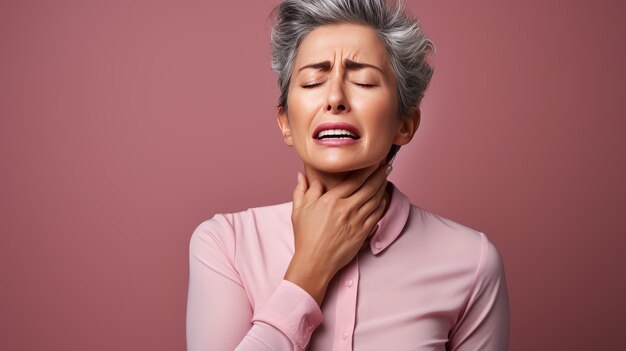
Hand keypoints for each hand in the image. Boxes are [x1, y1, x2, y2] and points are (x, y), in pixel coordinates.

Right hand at [284, 160, 391, 304]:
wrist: (314, 261)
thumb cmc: (305, 237)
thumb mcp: (299, 210)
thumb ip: (303, 190)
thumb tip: (302, 175)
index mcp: (331, 200)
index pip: (354, 179)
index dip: (367, 168)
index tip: (374, 160)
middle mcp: (346, 208)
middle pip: (369, 187)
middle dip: (380, 174)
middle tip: (386, 164)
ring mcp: (356, 221)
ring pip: (375, 199)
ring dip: (382, 187)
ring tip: (386, 178)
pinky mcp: (362, 233)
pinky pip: (376, 215)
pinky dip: (381, 204)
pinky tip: (383, 198)